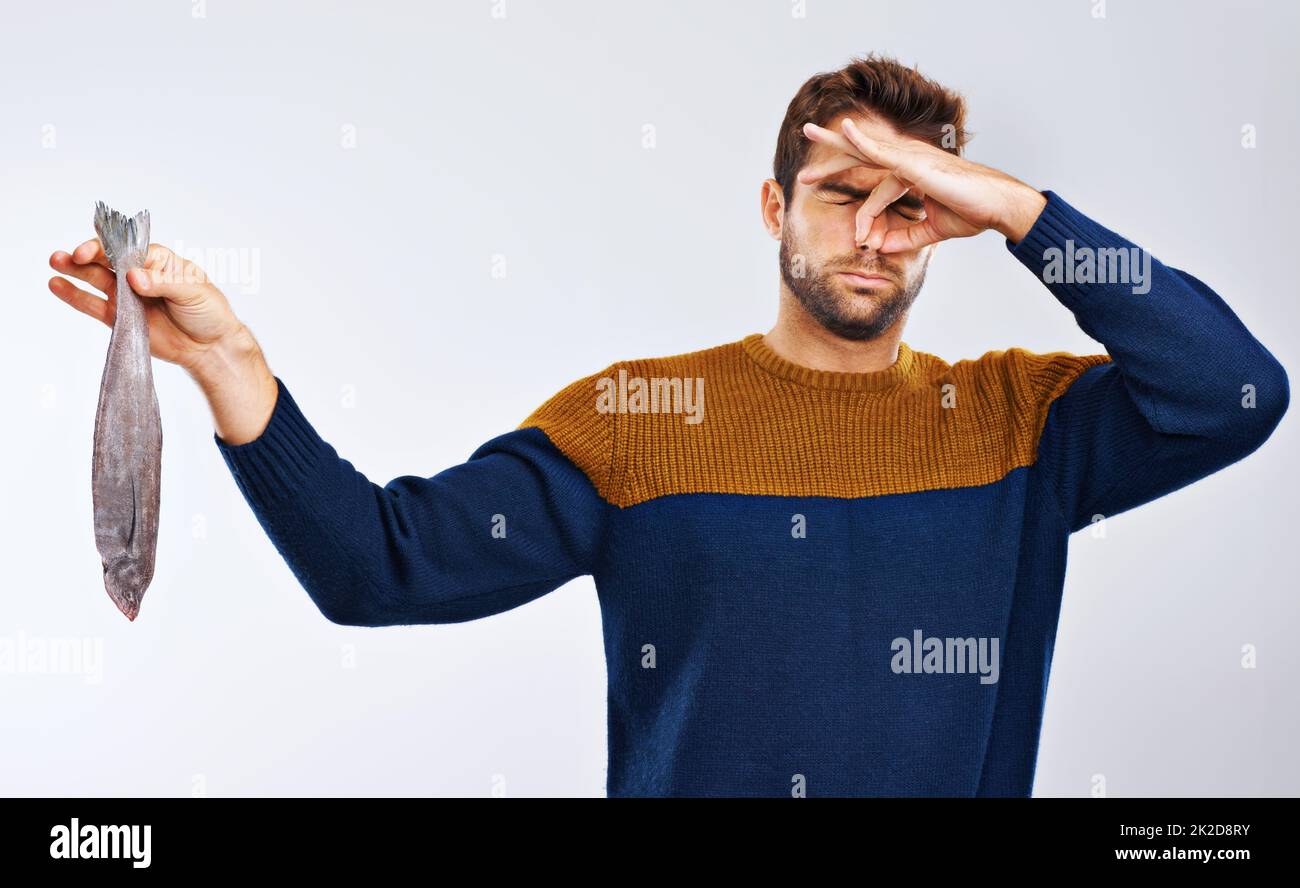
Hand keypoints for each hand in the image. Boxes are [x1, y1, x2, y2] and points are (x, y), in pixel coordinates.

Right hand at [50, 238, 277, 443]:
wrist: (210, 346)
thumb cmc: (209, 311)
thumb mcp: (194, 291)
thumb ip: (163, 282)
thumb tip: (133, 277)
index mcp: (158, 261)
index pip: (128, 248)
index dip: (109, 248)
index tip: (93, 253)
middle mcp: (137, 274)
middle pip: (106, 260)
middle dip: (85, 255)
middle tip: (66, 256)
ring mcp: (126, 296)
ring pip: (95, 279)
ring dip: (74, 270)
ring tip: (55, 262)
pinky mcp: (119, 318)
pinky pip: (93, 305)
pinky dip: (75, 296)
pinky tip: (57, 285)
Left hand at [798, 118, 1047, 251]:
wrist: (997, 207)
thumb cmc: (970, 211)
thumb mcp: (930, 230)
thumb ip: (905, 236)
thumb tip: (881, 248)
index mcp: (909, 172)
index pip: (871, 180)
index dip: (856, 201)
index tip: (849, 224)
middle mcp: (907, 159)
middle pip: (861, 151)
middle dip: (832, 149)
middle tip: (805, 139)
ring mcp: (911, 158)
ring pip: (865, 147)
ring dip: (836, 141)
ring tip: (809, 132)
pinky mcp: (916, 163)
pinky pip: (884, 151)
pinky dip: (864, 140)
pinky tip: (847, 129)